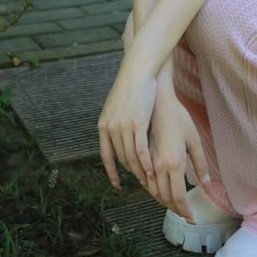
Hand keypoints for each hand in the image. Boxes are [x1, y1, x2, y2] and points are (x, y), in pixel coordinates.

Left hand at [98, 64, 157, 189]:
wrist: (136, 72)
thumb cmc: (129, 87)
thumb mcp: (115, 107)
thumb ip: (115, 122)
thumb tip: (117, 135)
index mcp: (104, 126)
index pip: (106, 155)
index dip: (111, 172)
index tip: (117, 184)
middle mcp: (111, 129)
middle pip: (122, 158)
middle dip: (131, 171)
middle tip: (141, 181)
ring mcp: (124, 127)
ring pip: (132, 156)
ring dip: (140, 171)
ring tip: (148, 180)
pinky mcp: (137, 124)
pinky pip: (141, 149)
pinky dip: (146, 162)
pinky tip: (152, 169)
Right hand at [144, 94, 210, 222]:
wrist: (157, 99)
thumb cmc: (178, 117)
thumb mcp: (194, 139)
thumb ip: (200, 164)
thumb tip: (207, 185)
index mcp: (174, 163)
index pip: (178, 197)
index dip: (185, 211)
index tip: (191, 219)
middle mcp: (159, 166)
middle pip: (165, 197)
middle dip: (175, 209)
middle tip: (184, 214)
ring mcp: (148, 161)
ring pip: (153, 191)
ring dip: (163, 201)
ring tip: (174, 205)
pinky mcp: (141, 156)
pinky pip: (145, 180)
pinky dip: (152, 190)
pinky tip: (159, 189)